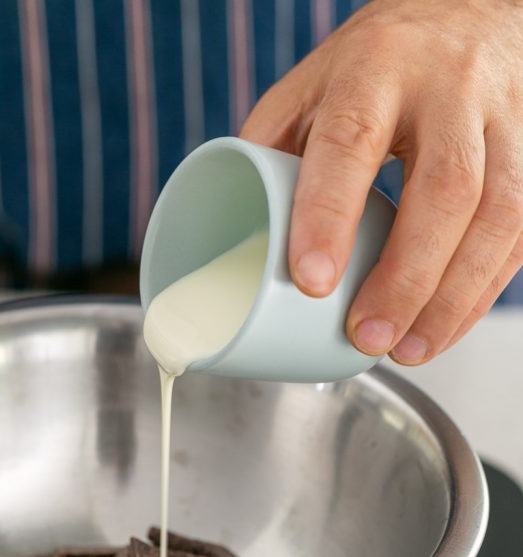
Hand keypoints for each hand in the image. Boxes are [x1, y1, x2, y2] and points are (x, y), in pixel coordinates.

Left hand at [240, 0, 522, 364]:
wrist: (467, 14)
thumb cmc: (377, 61)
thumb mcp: (310, 87)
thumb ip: (271, 152)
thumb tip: (236, 238)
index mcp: (374, 66)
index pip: (351, 141)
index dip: (330, 215)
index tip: (312, 283)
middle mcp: (449, 86)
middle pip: (444, 187)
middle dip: (406, 276)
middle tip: (366, 335)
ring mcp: (504, 118)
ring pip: (498, 214)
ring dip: (453, 296)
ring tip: (409, 349)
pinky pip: (521, 231)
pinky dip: (482, 290)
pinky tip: (445, 326)